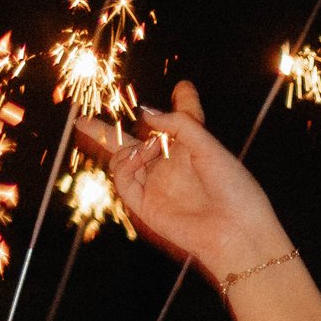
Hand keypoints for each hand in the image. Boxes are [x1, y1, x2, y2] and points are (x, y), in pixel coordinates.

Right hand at [76, 82, 289, 292]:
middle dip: (107, 131)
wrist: (237, 232)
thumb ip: (180, 125)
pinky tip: (135, 157)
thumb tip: (147, 113)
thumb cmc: (234, 190)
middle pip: (135, 142)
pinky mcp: (146, 204)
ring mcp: (156, 184)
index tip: (184, 87)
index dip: (183, 104)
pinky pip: (123, 180)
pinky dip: (123, 164)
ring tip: (146, 147)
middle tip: (82, 119)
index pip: (183, 123)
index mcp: (193, 150)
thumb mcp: (210, 147)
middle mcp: (171, 166)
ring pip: (123, 158)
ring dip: (127, 146)